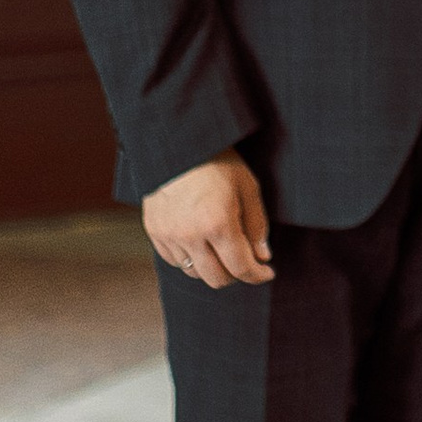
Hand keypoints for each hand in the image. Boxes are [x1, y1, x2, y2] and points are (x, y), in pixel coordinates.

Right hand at [142, 152, 273, 288]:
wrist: (179, 143)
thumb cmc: (218, 161)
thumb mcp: (247, 187)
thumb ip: (256, 225)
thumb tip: (262, 257)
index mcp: (218, 224)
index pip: (241, 268)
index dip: (258, 275)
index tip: (266, 273)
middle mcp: (191, 235)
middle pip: (216, 279)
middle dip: (236, 275)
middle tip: (245, 262)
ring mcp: (169, 235)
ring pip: (194, 272)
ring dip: (211, 267)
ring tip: (221, 249)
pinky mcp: (154, 231)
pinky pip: (174, 260)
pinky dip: (189, 259)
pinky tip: (199, 243)